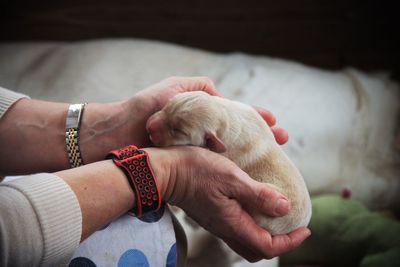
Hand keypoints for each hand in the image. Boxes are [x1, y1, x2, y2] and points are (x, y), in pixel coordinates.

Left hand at [81, 77, 287, 162]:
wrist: (123, 131)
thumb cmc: (148, 106)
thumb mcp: (177, 88)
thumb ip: (201, 88)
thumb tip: (223, 97)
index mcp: (202, 113)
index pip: (236, 114)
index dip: (255, 117)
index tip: (274, 120)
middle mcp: (203, 131)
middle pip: (239, 135)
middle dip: (262, 137)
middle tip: (283, 140)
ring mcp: (197, 148)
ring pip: (231, 152)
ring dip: (253, 154)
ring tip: (274, 156)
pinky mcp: (189, 163)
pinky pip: (214, 165)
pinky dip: (232, 168)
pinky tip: (247, 171)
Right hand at [146, 146, 310, 260]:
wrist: (165, 171)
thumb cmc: (196, 171)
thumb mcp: (231, 178)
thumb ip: (258, 195)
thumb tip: (284, 208)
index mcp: (232, 223)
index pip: (268, 246)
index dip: (290, 241)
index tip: (305, 228)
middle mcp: (225, 228)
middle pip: (256, 249)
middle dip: (279, 241)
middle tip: (292, 226)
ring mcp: (216, 222)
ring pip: (246, 239)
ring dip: (265, 231)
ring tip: (277, 215)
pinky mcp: (211, 213)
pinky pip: (236, 226)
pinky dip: (252, 221)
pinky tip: (255, 203)